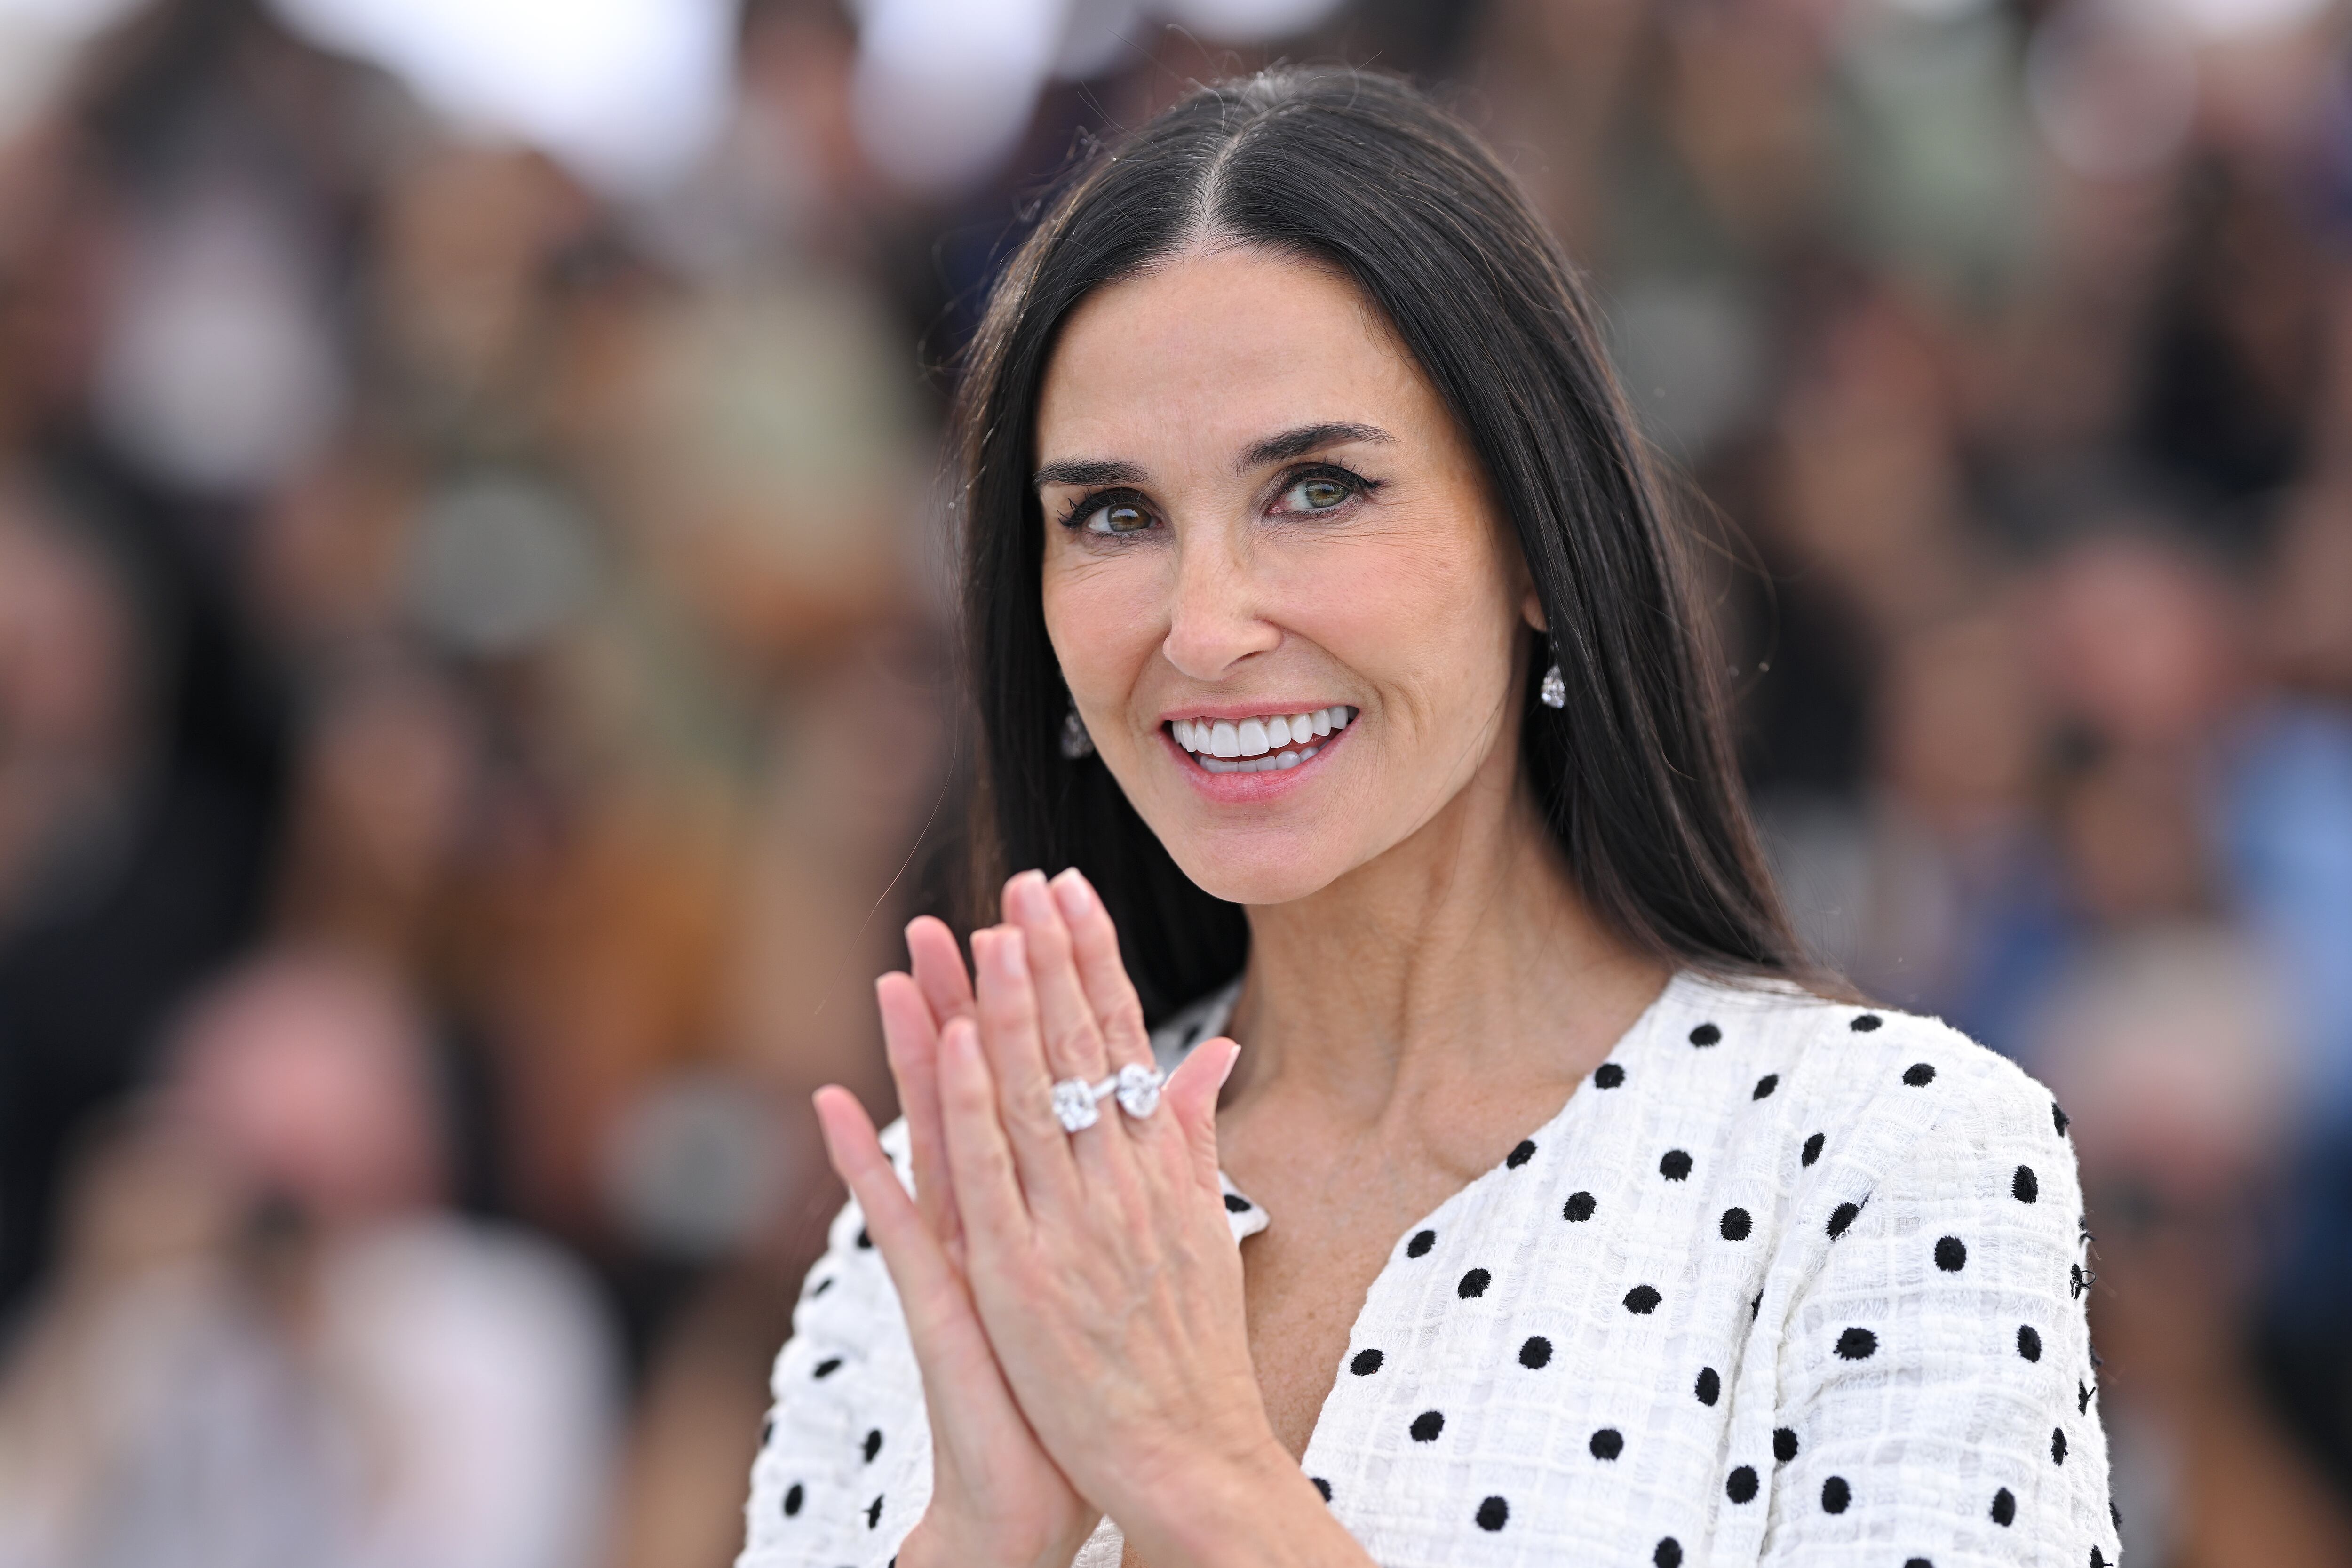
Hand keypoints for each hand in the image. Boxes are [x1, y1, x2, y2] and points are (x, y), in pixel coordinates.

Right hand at [813, 915, 1097, 1567]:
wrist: (1045, 1483)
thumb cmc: (1088, 1375)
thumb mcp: (1122, 1254)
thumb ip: (1144, 1161)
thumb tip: (1171, 1089)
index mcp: (1042, 1195)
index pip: (1036, 1076)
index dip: (1034, 999)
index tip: (1034, 919)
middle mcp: (995, 1210)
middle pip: (980, 1087)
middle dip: (968, 1001)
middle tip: (948, 915)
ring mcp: (959, 1250)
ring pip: (934, 1132)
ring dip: (913, 1055)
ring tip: (894, 975)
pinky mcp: (940, 1300)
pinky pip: (898, 1221)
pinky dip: (869, 1163)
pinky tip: (834, 1106)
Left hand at [935, 869, 1278, 1544]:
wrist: (1192, 1459)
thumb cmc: (1194, 1352)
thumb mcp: (1203, 1230)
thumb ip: (1195, 1139)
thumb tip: (1209, 1061)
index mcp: (1159, 1169)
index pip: (1121, 1041)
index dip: (1094, 961)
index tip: (1072, 892)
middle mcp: (1120, 1184)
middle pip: (1077, 1052)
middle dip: (1050, 961)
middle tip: (1025, 882)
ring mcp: (1069, 1227)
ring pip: (1029, 1096)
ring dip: (1004, 1010)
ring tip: (984, 933)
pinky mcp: (1019, 1277)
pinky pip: (982, 1178)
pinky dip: (963, 1110)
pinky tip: (947, 1049)